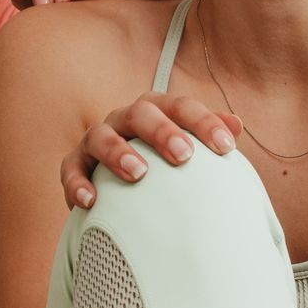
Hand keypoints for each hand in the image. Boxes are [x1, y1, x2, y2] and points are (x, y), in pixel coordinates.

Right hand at [63, 91, 243, 208]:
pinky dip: (77, 183)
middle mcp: (125, 119)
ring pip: (101, 136)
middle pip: (141, 113)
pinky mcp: (75, 165)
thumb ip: (209, 135)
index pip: (181, 107)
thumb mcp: (187, 147)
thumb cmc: (163, 164)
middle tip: (184, 155)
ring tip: (139, 173)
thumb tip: (236, 124)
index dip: (204, 122)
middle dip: (162, 131)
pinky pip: (71, 169)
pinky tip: (90, 200)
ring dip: (118, 152)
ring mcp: (97, 140)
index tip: (226, 147)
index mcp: (157, 111)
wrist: (119, 185)